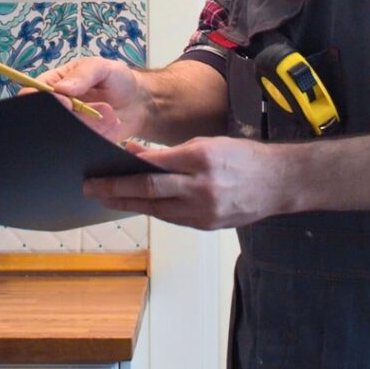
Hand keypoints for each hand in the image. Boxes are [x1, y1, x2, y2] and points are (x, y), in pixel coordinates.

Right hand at [38, 56, 149, 141]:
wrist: (139, 103)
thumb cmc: (118, 79)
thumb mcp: (102, 67)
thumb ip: (83, 75)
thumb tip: (62, 88)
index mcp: (54, 83)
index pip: (32, 92)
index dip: (40, 99)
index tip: (66, 101)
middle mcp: (58, 107)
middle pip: (44, 118)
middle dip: (67, 117)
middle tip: (89, 111)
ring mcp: (68, 126)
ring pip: (63, 133)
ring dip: (88, 124)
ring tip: (109, 112)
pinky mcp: (80, 141)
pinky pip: (79, 145)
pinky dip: (97, 135)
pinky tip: (110, 124)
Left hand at [83, 136, 294, 229]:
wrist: (279, 182)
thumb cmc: (242, 156)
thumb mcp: (206, 142)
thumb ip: (170, 152)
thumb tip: (135, 155)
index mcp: (201, 159)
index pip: (153, 167)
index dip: (124, 170)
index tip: (100, 168)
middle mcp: (201, 188)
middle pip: (150, 192)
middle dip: (115, 191)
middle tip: (90, 188)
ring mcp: (205, 211)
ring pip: (157, 210)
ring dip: (128, 205)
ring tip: (104, 198)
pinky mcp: (207, 225)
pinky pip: (172, 218)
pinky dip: (152, 210)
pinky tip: (135, 205)